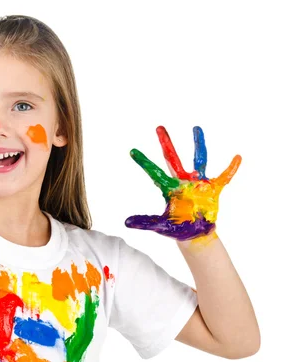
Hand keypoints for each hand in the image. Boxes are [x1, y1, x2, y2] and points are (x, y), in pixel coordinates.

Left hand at [125, 126, 240, 240]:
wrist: (195, 234)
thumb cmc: (177, 228)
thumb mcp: (160, 225)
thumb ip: (144, 222)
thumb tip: (125, 223)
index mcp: (168, 189)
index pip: (154, 172)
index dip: (144, 163)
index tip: (132, 151)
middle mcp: (182, 182)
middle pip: (172, 159)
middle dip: (165, 143)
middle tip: (158, 127)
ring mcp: (198, 184)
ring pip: (198, 159)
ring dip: (197, 144)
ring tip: (195, 128)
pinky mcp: (213, 189)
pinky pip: (224, 177)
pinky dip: (231, 168)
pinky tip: (237, 157)